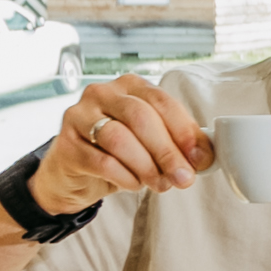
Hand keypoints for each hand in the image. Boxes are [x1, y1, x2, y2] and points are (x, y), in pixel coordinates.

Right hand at [32, 75, 212, 212]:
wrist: (73, 173)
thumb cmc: (118, 153)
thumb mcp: (150, 142)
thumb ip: (175, 142)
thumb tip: (204, 157)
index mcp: (130, 86)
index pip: (162, 102)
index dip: (185, 131)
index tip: (201, 159)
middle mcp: (102, 93)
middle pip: (140, 117)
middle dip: (167, 151)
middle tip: (183, 178)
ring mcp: (78, 116)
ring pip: (119, 138)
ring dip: (146, 166)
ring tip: (160, 184)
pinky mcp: (65, 144)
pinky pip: (101, 161)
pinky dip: (124, 176)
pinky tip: (134, 184)